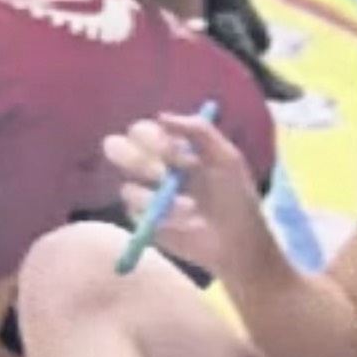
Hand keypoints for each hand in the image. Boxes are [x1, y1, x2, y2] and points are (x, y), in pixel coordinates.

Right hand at [103, 112, 265, 274]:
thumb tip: (161, 116)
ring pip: (127, 187)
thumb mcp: (226, 157)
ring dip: (156, 197)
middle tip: (161, 175)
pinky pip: (136, 215)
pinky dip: (159, 218)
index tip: (170, 153)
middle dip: (135, 160)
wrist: (239, 240)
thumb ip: (199, 130)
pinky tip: (183, 222)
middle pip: (118, 150)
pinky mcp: (143, 222)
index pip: (142, 132)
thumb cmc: (236, 196)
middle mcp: (151, 168)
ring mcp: (145, 196)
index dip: (151, 139)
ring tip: (188, 206)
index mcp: (170, 148)